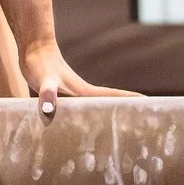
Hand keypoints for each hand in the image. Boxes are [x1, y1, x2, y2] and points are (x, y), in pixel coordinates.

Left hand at [19, 40, 139, 123]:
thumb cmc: (40, 64)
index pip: (114, 98)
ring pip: (89, 113)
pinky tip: (71, 132)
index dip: (132, 101)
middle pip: (106, 107)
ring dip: (100, 121)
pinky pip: (69, 115)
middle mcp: (81, 96)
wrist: (31, 49)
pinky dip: (73, 123)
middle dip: (123, 116)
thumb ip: (48, 94)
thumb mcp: (44, 81)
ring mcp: (70, 97)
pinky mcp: (57, 101)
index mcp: (84, 94)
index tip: (151, 105)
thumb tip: (49, 109)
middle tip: (139, 128)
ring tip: (110, 135)